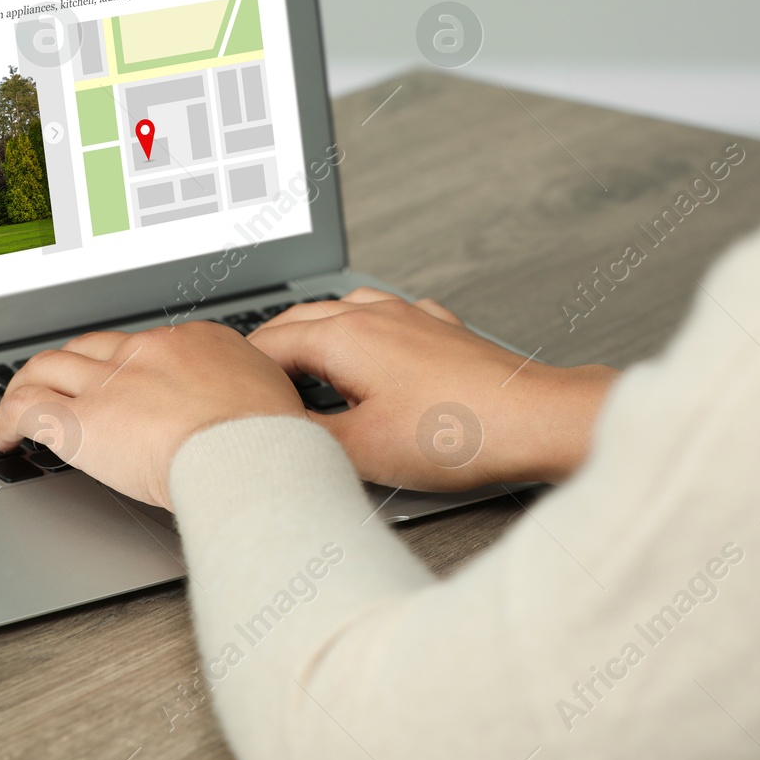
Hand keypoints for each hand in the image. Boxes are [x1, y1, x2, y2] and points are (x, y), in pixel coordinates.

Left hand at [0, 322, 307, 508]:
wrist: (253, 456)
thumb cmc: (273, 443)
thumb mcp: (271, 400)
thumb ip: (246, 395)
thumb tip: (250, 409)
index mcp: (195, 343)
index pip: (144, 345)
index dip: (124, 365)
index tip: (120, 384)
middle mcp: (147, 353)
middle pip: (91, 346)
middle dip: (71, 366)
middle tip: (61, 386)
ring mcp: (112, 383)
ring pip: (49, 366)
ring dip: (28, 385)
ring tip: (19, 407)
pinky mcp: (83, 420)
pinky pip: (28, 408)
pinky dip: (7, 418)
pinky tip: (5, 438)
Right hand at [249, 288, 616, 489]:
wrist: (535, 419)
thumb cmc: (460, 432)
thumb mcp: (362, 451)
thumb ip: (306, 439)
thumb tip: (273, 434)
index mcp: (344, 336)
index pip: (270, 343)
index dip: (242, 368)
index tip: (224, 386)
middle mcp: (376, 315)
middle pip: (303, 317)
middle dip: (271, 342)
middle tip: (250, 370)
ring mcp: (413, 318)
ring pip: (347, 308)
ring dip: (318, 327)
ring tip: (303, 351)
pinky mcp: (445, 332)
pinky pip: (393, 315)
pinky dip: (368, 326)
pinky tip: (376, 340)